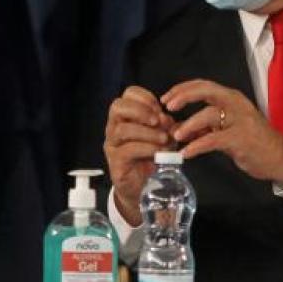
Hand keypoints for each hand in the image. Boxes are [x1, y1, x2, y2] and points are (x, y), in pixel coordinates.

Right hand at [103, 86, 175, 225]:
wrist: (142, 187)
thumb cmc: (151, 158)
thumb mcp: (162, 137)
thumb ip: (166, 126)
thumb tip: (170, 120)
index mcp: (126, 116)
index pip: (128, 94)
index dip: (145, 97)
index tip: (160, 107)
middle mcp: (114, 127)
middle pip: (117, 107)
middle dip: (140, 110)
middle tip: (158, 120)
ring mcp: (113, 144)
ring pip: (123, 129)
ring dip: (147, 132)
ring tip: (164, 138)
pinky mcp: (116, 162)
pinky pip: (127, 150)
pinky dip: (146, 148)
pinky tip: (158, 152)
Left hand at [163, 79, 282, 186]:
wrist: (280, 157)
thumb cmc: (253, 141)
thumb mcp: (226, 129)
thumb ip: (204, 127)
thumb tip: (177, 129)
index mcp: (231, 98)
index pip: (203, 85)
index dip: (182, 89)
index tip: (165, 99)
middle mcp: (235, 103)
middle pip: (205, 90)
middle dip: (183, 96)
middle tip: (168, 107)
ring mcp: (240, 120)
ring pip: (208, 114)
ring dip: (188, 125)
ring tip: (175, 136)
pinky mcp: (241, 138)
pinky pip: (214, 139)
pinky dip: (197, 145)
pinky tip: (187, 152)